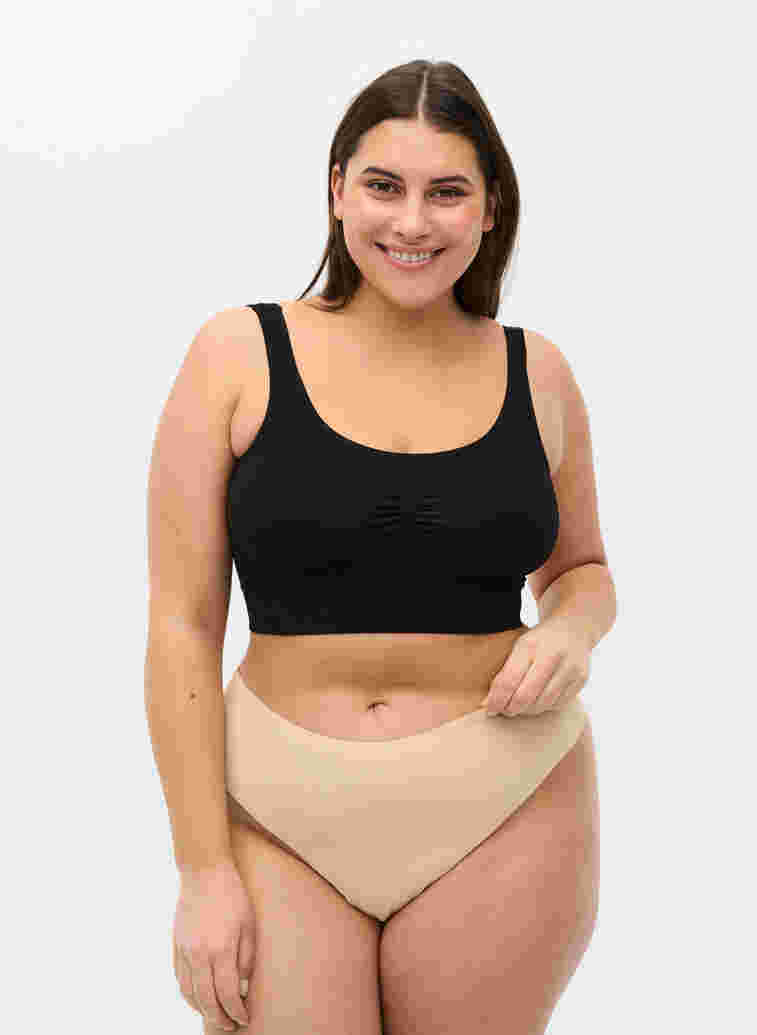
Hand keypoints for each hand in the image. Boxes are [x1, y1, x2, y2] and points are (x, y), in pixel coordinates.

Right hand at [173, 858, 255, 1030]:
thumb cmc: (232, 894)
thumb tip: (242, 985)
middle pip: (206, 1000)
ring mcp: (184, 950)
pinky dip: (188, 994)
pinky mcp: (176, 945)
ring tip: (216, 1016)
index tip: (244, 1018)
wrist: (204, 871)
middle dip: (219, 1018)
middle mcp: (199, 954)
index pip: (227, 994)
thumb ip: (246, 958)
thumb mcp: (249, 924)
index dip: (237, 1010)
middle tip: (231, 1026)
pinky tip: (198, 997)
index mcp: (220, 949)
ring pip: (189, 993)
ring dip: (202, 1010)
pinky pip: (180, 979)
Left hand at [481, 617, 591, 716]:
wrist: (574, 628)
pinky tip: (538, 700)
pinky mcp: (581, 679)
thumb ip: (504, 674)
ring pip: (542, 704)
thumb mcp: (519, 647)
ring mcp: (570, 668)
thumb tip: (487, 705)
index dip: (497, 700)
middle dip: (511, 709)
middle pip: (525, 696)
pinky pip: (558, 704)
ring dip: (527, 710)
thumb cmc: (539, 641)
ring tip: (519, 706)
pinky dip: (544, 706)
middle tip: (504, 711)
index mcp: (530, 645)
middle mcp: (552, 655)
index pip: (509, 681)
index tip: (489, 710)